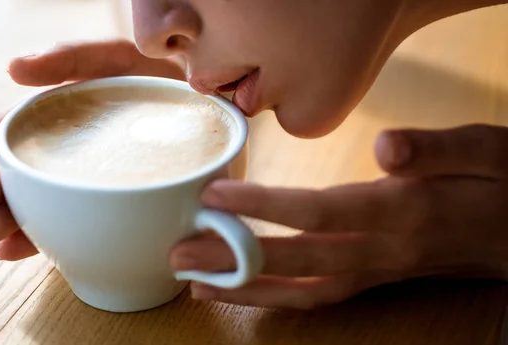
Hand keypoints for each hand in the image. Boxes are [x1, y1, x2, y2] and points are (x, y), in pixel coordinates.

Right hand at [0, 40, 183, 260]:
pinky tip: (18, 249)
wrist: (212, 107)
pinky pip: (69, 226)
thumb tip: (14, 67)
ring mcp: (82, 181)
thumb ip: (73, 56)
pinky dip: (42, 238)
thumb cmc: (164, 75)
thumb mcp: (119, 56)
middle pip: (6, 178)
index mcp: (52, 118)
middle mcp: (60, 152)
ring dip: (5, 223)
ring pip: (31, 206)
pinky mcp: (109, 204)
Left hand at [170, 124, 507, 308]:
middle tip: (180, 253)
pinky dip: (277, 299)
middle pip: (298, 261)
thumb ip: (435, 148)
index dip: (264, 208)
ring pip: (304, 291)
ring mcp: (376, 272)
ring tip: (195, 284)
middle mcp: (382, 250)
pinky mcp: (373, 279)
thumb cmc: (500, 183)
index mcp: (402, 210)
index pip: (320, 212)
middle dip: (235, 259)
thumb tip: (386, 146)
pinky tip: (243, 291)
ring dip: (247, 290)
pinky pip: (319, 298)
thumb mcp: (485, 150)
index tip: (215, 198)